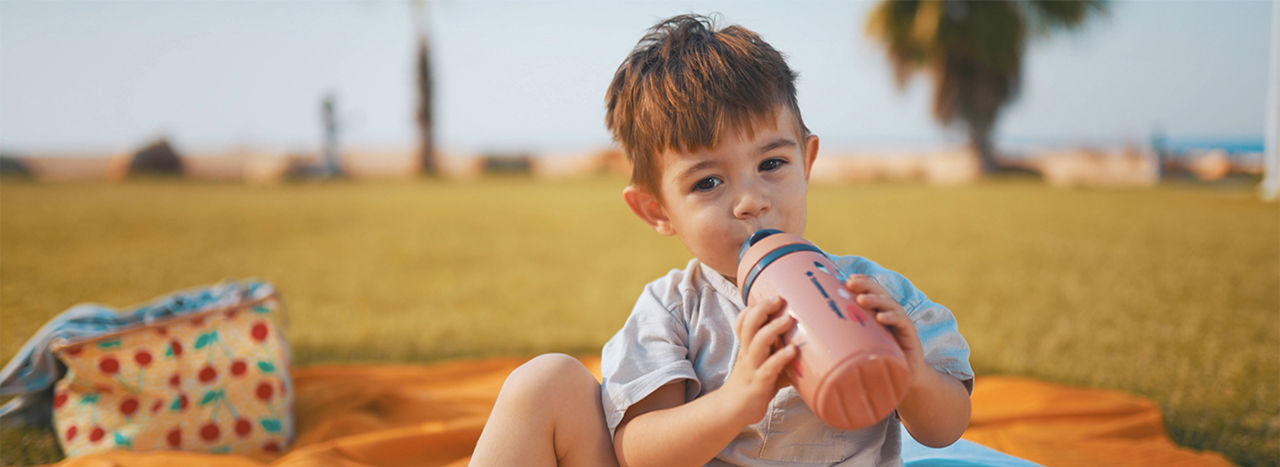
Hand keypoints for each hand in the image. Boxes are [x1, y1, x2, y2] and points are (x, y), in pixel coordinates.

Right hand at [722, 296, 797, 425]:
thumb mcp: (764, 364)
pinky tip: (793, 351)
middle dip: (762, 309)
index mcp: (747, 347)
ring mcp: (752, 368)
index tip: (772, 297)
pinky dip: (780, 358)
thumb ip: (782, 353)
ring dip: (773, 329)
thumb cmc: (754, 385)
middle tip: (779, 299)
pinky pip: (768, 368)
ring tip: (788, 319)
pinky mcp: (758, 384)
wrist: (733, 411)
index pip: (743, 322)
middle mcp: (748, 354)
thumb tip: (810, 346)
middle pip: (749, 325)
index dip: (753, 308)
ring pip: (757, 342)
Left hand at [845, 275, 928, 386]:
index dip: (861, 282)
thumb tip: (809, 336)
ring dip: (876, 299)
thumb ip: (843, 337)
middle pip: (879, 292)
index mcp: (877, 313)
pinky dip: (893, 317)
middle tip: (850, 283)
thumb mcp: (859, 346)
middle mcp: (890, 314)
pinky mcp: (910, 335)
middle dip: (865, 285)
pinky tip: (882, 317)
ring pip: (890, 304)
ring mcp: (901, 323)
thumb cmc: (877, 361)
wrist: (905, 379)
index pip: (870, 291)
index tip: (845, 279)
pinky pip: (903, 322)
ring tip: (862, 299)